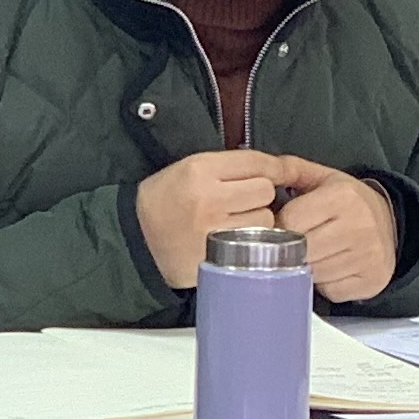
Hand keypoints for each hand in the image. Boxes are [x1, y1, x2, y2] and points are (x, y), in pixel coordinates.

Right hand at [136, 148, 287, 289]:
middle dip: (261, 195)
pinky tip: (237, 239)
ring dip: (259, 220)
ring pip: (265, 219)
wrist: (135, 238)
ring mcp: (214, 230)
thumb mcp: (188, 169)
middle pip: (265, 190)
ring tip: (238, 221)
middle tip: (246, 201)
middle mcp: (209, 198)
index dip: (277, 168)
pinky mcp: (217, 256)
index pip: (257, 162)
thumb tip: (274, 168)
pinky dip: (252, 241)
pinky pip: (253, 244)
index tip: (283, 174)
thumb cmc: (164, 199)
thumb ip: (228, 166)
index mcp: (200, 169)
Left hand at [270, 156, 399, 305]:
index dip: (280, 226)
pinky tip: (331, 267)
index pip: (291, 221)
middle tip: (296, 242)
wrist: (390, 223)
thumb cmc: (348, 201)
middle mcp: (360, 226)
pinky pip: (332, 291)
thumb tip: (260, 173)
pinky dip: (326, 284)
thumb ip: (290, 169)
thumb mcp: (323, 177)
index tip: (282, 226)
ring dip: (308, 267)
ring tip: (316, 253)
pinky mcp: (372, 281)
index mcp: (344, 196)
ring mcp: (368, 257)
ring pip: (315, 273)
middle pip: (302, 250)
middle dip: (293, 248)